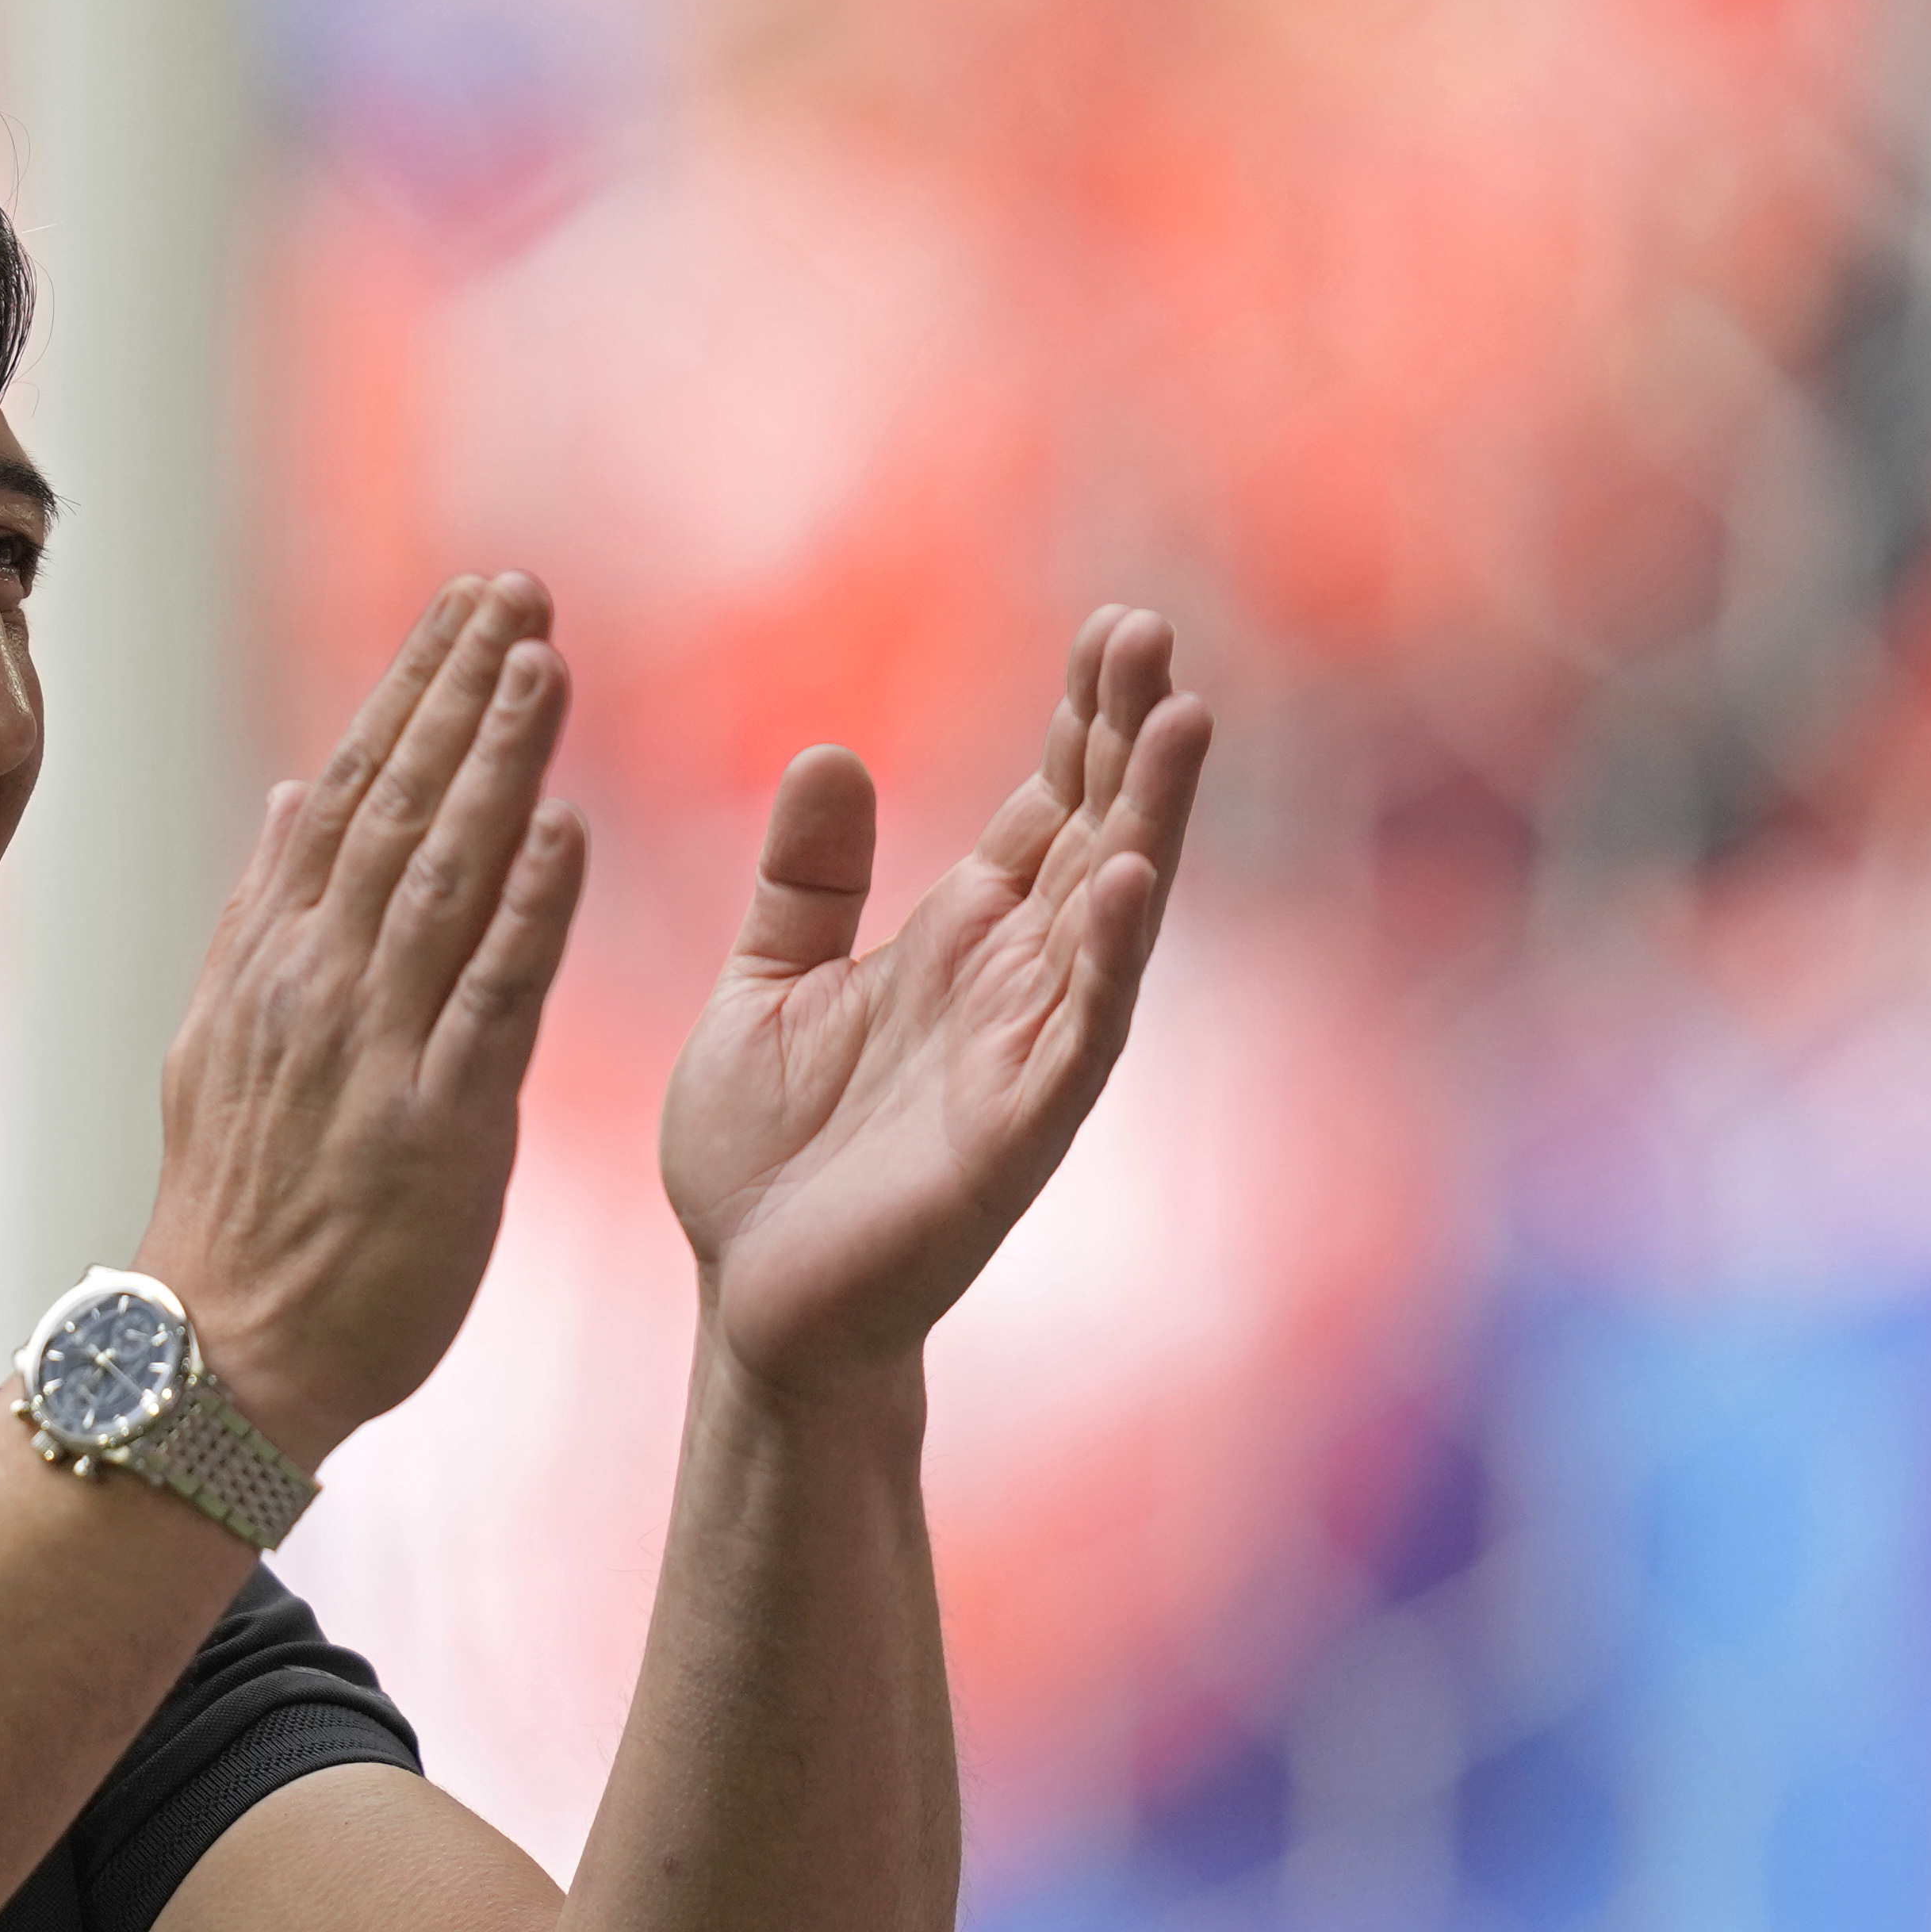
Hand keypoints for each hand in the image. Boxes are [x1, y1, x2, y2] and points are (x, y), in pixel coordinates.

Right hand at [135, 575, 587, 1467]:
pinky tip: (565, 829)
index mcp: (274, 959)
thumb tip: (295, 789)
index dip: (412, 691)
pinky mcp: (436, 1125)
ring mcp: (373, 1049)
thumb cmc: (241, 1209)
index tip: (468, 606)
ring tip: (545, 661)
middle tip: (521, 588)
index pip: (349, 791)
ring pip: (441, 874)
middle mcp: (317, 983)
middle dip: (461, 688)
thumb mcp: (221, 1042)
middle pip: (396, 806)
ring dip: (496, 762)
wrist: (221, 1356)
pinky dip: (524, 909)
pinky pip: (487, 998)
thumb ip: (264, 913)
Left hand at [661, 606, 1209, 1393]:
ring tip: (1182, 715)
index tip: (1115, 627)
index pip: (1044, 810)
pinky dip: (1110, 958)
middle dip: (1128, 737)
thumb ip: (805, 880)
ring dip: (1151, 820)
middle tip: (1153, 631)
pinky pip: (1079, 1035)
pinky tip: (1134, 880)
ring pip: (1110, 918)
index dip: (1082, 722)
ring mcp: (1024, 1057)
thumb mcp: (766, 986)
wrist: (748, 1304)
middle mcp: (1010, 986)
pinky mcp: (1013, 1136)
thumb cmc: (762, 1161)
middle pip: (1094, 837)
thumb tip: (828, 754)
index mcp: (956, 943)